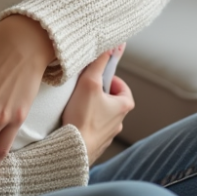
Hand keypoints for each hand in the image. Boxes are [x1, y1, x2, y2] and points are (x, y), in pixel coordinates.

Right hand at [61, 50, 134, 164]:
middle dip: (98, 94)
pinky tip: (74, 121)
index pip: (121, 86)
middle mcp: (119, 121)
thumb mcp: (90, 82)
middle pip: (111, 100)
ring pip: (102, 115)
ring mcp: (108, 134)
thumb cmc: (83, 116)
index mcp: (124, 106)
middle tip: (84, 90)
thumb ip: (99, 63)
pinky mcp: (96, 144)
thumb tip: (111, 46)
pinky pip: (93, 128)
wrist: (72, 149)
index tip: (95, 77)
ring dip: (92, 109)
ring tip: (76, 106)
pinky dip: (86, 123)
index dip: (108, 78)